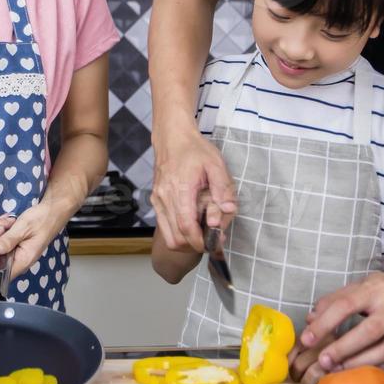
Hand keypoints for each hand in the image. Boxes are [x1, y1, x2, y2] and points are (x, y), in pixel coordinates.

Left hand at [0, 203, 65, 278]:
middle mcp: (14, 260)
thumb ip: (9, 240)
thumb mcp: (24, 227)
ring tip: (9, 221)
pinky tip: (9, 221)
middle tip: (2, 226)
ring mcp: (11, 252)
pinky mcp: (10, 244)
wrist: (51, 212)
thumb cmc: (42, 220)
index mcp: (21, 261)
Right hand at [151, 123, 235, 251]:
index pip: (186, 226)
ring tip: (201, 232)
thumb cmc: (194, 150)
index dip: (199, 241)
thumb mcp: (216, 164)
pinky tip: (191, 224)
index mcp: (180, 189)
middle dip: (195, 244)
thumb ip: (223, 188)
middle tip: (211, 238)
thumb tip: (227, 210)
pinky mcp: (155, 201)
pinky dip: (177, 233)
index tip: (213, 244)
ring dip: (186, 242)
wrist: (173, 138)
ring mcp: (158, 200)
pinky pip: (164, 226)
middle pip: (176, 237)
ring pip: (169, 236)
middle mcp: (164, 197)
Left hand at [288, 266, 383, 383]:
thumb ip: (337, 299)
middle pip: (368, 331)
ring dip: (358, 362)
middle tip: (322, 360)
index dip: (325, 322)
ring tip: (336, 370)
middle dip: (343, 348)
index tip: (307, 338)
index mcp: (376, 288)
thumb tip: (310, 319)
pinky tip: (357, 373)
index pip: (347, 304)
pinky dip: (374, 368)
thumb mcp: (366, 284)